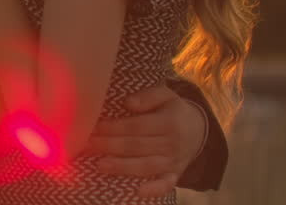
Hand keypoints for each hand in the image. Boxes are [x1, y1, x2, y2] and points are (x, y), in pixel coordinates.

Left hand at [84, 84, 205, 197]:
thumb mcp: (166, 95)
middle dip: (109, 146)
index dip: (112, 128)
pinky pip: (166, 184)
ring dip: (121, 167)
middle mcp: (171, 143)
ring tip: (99, 165)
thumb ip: (147, 96)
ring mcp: (174, 161)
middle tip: (86, 145)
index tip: (92, 128)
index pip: (135, 126)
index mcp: (168, 122)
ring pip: (145, 166)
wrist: (199, 130)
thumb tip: (128, 103)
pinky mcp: (175, 174)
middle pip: (135, 146)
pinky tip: (138, 191)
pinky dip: (154, 189)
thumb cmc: (173, 110)